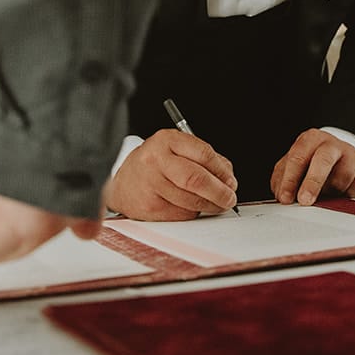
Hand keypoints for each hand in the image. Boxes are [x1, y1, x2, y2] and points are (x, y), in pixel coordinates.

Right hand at [103, 130, 237, 220]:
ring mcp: (151, 184)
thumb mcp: (177, 151)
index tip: (231, 181)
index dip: (222, 171)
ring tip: (213, 204)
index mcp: (167, 140)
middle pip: (197, 179)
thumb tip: (227, 180)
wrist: (124, 184)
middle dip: (220, 192)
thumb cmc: (155, 166)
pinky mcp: (150, 207)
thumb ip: (204, 160)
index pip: (204, 154)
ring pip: (192, 201)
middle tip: (229, 198)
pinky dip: (192, 213)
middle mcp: (156, 160)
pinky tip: (188, 206)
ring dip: (209, 206)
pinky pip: (182, 214)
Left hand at [271, 129, 354, 205]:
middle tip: (305, 200)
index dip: (290, 179)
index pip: (297, 157)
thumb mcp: (294, 167)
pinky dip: (346, 195)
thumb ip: (283, 179)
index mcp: (310, 139)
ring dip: (330, 192)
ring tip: (326, 193)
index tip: (285, 197)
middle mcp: (331, 144)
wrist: (345, 158)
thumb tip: (282, 195)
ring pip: (340, 179)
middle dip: (312, 183)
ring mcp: (350, 155)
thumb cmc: (314, 163)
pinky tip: (342, 194)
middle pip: (323, 160)